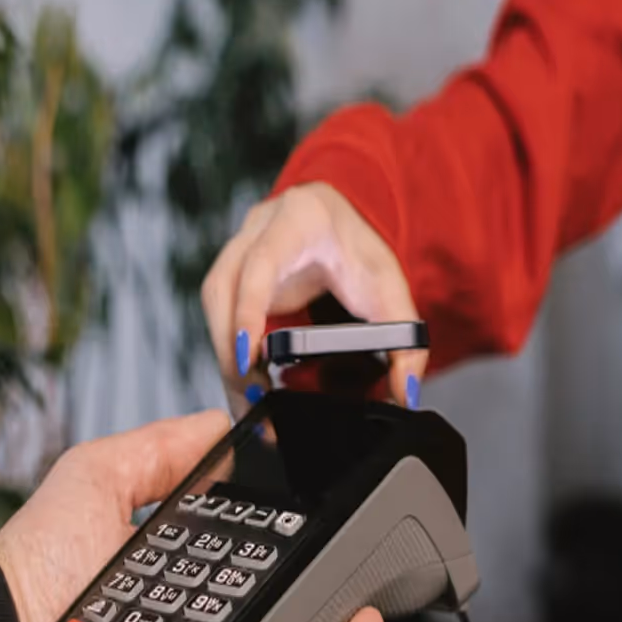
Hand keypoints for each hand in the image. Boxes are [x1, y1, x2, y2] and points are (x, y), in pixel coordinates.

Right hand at [201, 182, 427, 418]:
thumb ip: (405, 341)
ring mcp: (236, 249)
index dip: (250, 309)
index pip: (262, 263)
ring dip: (226, 356)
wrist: (339, 230)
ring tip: (250, 401)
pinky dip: (229, 352)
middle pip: (226, 290)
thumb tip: (405, 392)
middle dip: (233, 350)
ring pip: (215, 306)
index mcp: (299, 220)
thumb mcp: (390, 292)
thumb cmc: (359, 253)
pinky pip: (218, 315)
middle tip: (254, 400)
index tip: (250, 355)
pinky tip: (246, 383)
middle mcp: (257, 229)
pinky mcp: (229, 275)